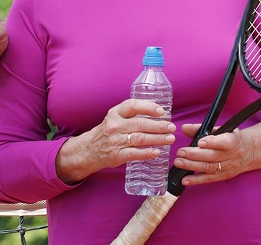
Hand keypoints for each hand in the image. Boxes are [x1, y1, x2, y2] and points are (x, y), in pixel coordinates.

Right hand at [55, 99, 175, 184]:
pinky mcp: (117, 155)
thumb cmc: (108, 131)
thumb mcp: (116, 117)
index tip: (161, 112)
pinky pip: (134, 154)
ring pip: (140, 138)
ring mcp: (115, 141)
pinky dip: (147, 153)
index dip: (148, 107)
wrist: (89, 149)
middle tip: (172, 127)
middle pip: (140, 124)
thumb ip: (133, 114)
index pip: (133, 106)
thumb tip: (159, 114)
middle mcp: (115, 125)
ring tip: (169, 139)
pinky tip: (157, 152)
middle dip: (159, 126)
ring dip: (157, 139)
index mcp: (116, 113)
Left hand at [173, 124, 253, 185]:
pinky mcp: (224, 176)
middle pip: (213, 156)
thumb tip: (184, 128)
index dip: (212, 142)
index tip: (199, 142)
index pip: (224, 142)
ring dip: (192, 166)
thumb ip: (201, 128)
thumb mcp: (220, 130)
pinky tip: (185, 180)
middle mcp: (233, 155)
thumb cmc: (230, 138)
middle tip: (181, 152)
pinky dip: (196, 180)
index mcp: (233, 140)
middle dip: (194, 155)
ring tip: (179, 162)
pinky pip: (209, 179)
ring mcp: (229, 167)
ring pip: (209, 168)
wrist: (248, 151)